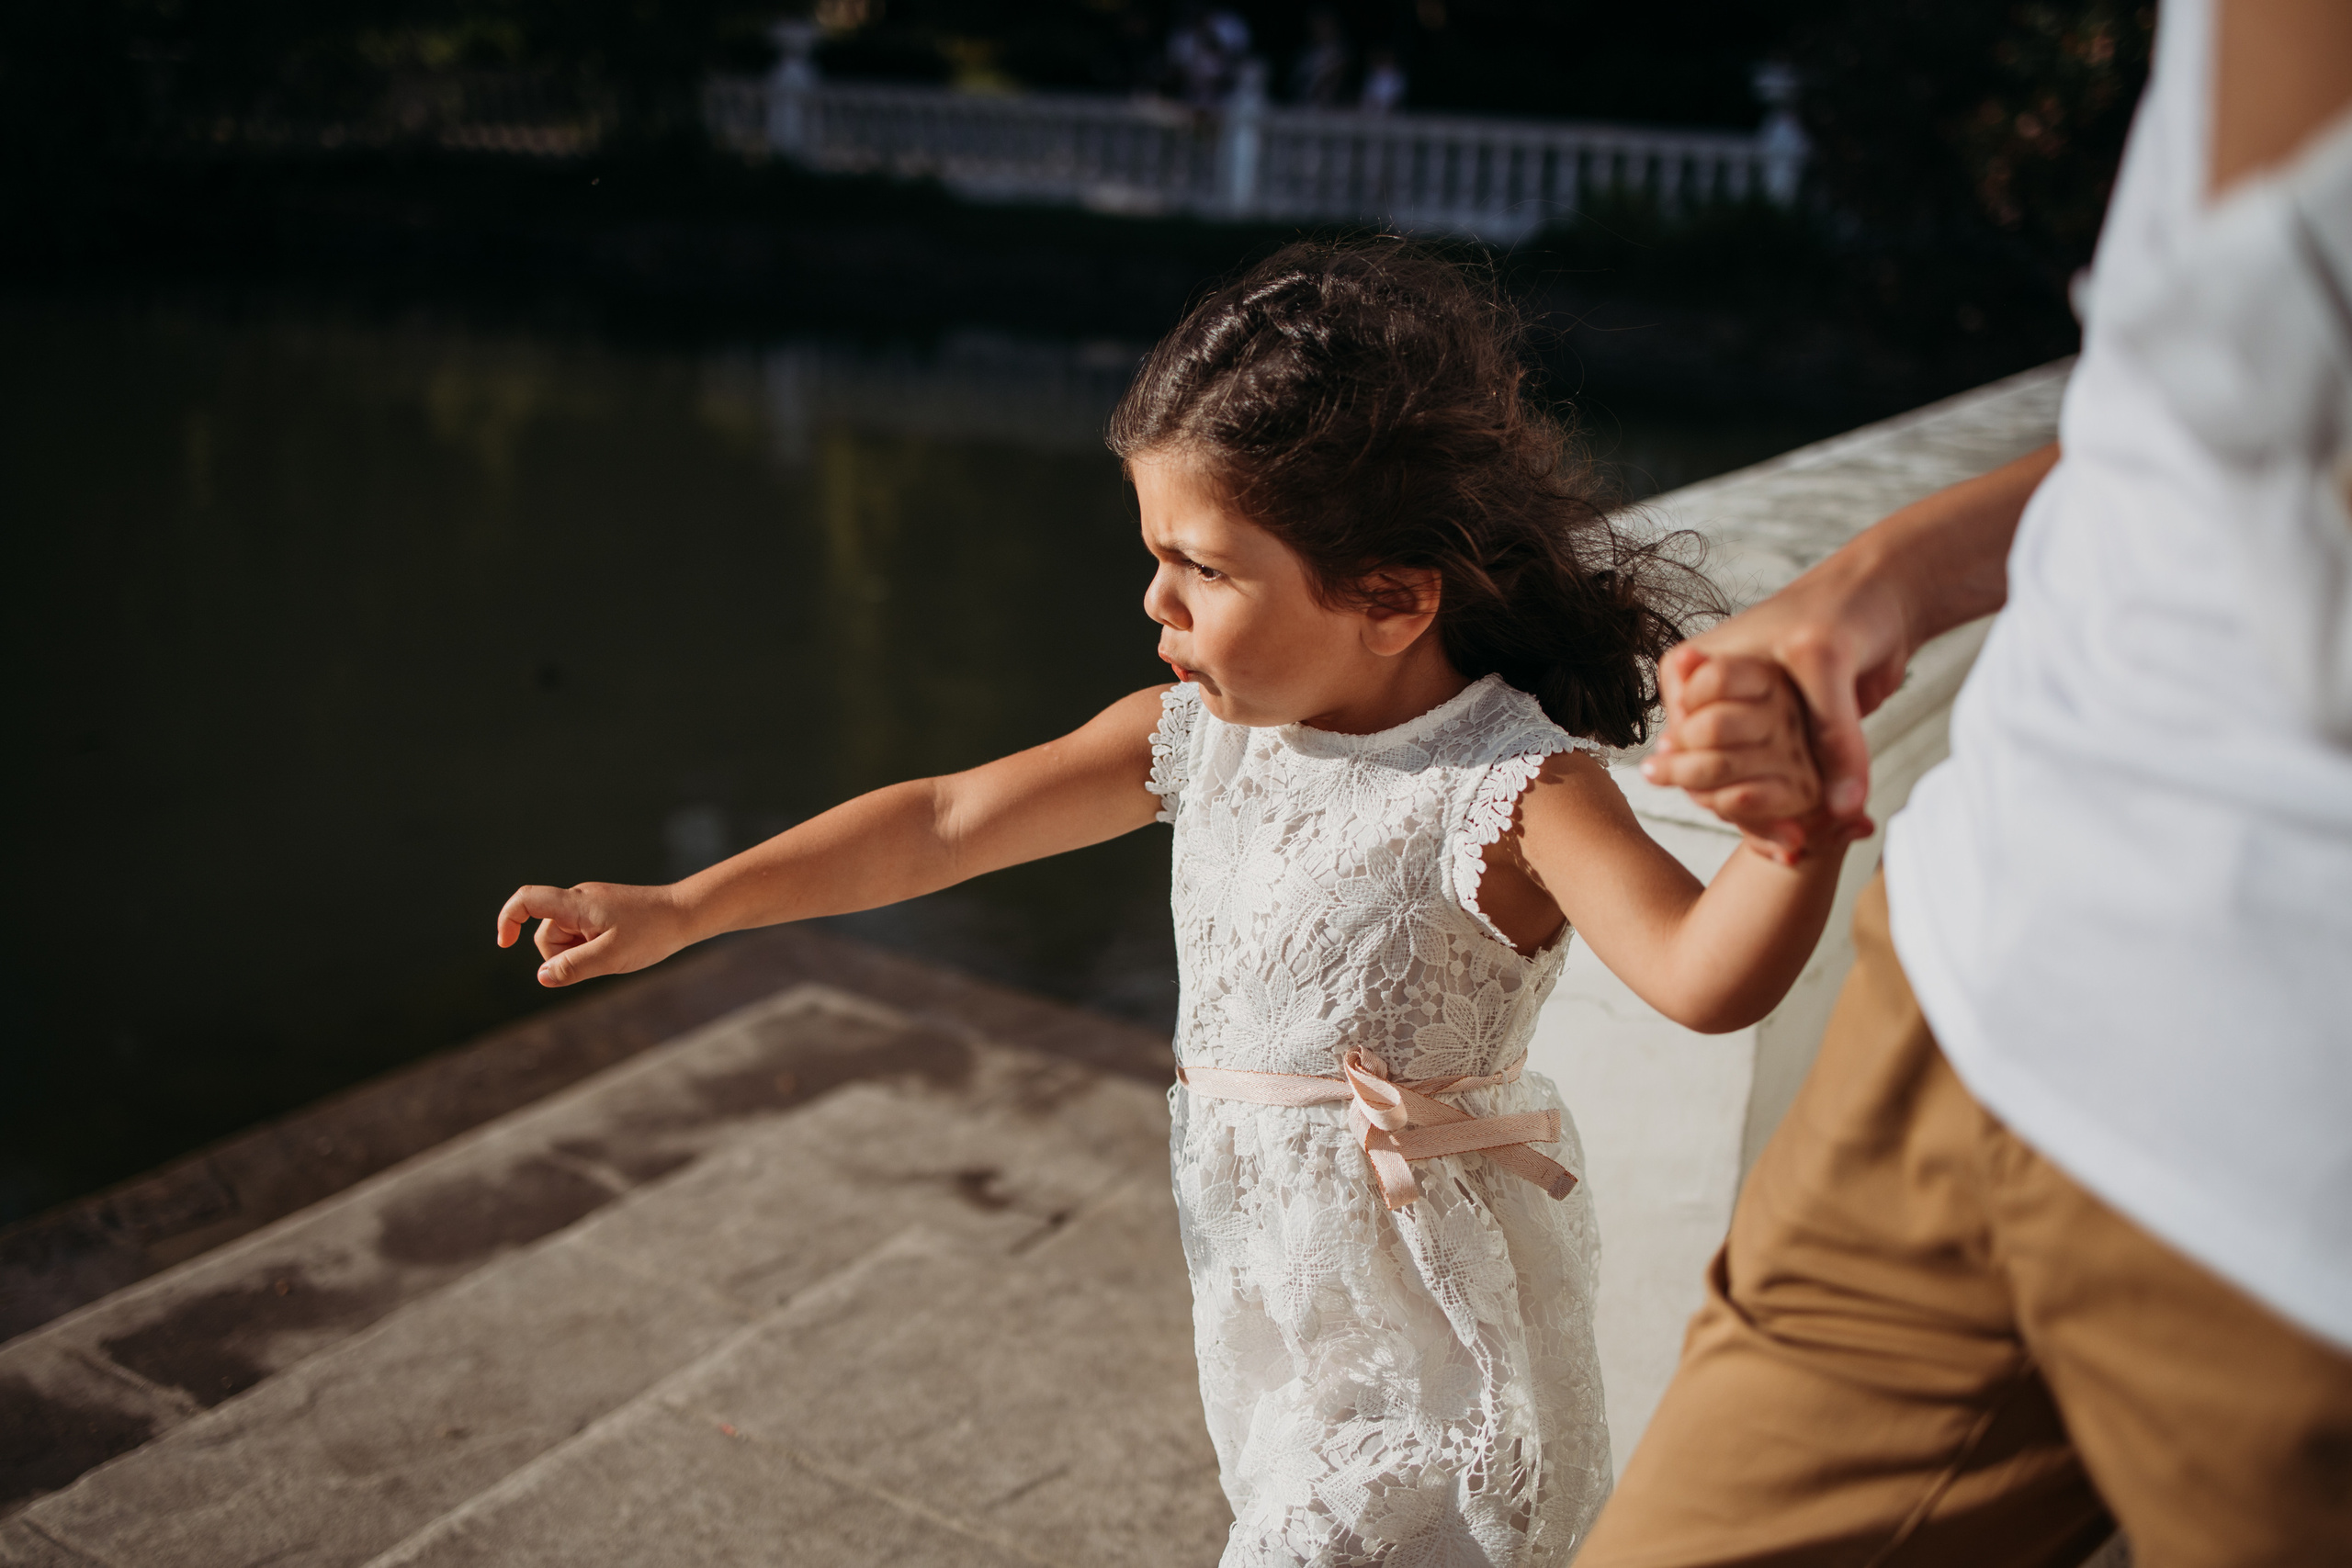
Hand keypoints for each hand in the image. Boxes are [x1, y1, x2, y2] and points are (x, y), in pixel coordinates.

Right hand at [495, 882, 691, 986]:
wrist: (685, 914)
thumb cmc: (651, 932)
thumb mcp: (612, 956)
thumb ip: (574, 967)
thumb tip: (542, 976)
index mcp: (576, 903)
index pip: (527, 900)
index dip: (507, 920)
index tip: (504, 945)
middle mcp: (579, 900)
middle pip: (546, 934)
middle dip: (563, 955)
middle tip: (601, 957)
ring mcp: (590, 907)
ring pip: (565, 940)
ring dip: (580, 954)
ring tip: (613, 952)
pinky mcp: (601, 915)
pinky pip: (582, 938)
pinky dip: (591, 949)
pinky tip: (616, 950)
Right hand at [1642, 552, 1911, 854]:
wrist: (1884, 596)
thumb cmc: (1840, 607)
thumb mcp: (1826, 661)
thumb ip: (1831, 732)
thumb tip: (1842, 808)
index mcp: (1690, 671)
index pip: (1689, 745)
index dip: (1719, 786)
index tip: (1766, 820)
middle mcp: (1708, 700)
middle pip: (1708, 773)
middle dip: (1745, 811)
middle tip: (1792, 844)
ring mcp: (1743, 720)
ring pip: (1737, 784)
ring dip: (1768, 818)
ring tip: (1801, 847)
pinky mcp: (1777, 736)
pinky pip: (1771, 781)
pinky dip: (1787, 809)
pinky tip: (1806, 841)